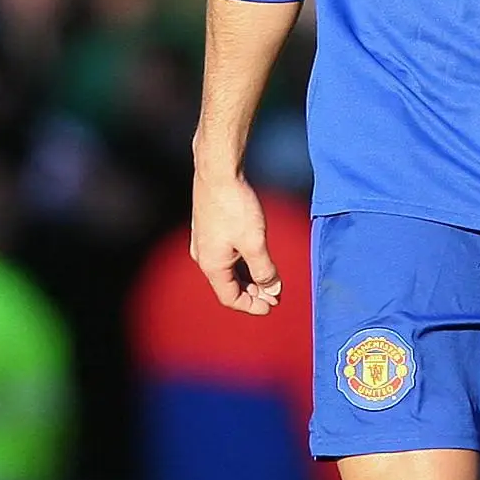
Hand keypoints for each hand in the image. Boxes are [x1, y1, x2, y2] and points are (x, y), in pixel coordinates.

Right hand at [190, 168, 283, 313]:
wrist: (218, 172)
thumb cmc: (235, 207)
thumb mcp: (255, 243)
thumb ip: (265, 270)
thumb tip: (272, 290)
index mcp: (212, 265)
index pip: (230, 298)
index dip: (252, 306)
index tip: (272, 307)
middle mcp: (204, 257)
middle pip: (229, 285)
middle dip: (253, 292)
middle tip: (276, 295)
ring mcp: (205, 242)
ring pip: (228, 270)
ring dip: (249, 278)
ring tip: (271, 280)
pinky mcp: (209, 229)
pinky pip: (226, 255)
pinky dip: (243, 263)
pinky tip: (258, 259)